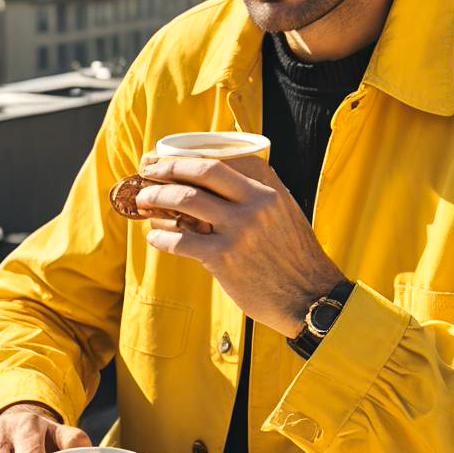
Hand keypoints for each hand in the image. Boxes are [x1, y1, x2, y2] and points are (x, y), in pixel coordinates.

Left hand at [135, 154, 344, 336]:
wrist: (310, 297)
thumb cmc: (294, 257)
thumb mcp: (285, 213)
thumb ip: (256, 194)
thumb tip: (213, 184)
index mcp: (269, 188)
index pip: (224, 158)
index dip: (190, 155)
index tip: (168, 156)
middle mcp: (255, 203)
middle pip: (201, 171)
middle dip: (167, 168)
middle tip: (148, 171)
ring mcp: (239, 230)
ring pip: (185, 200)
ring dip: (157, 197)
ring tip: (144, 200)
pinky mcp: (224, 259)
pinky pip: (180, 240)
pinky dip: (161, 236)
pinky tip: (154, 235)